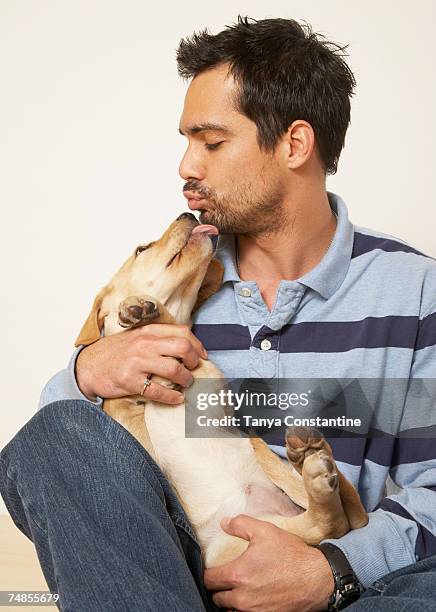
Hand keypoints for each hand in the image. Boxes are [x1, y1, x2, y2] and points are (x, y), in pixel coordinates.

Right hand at [75, 323, 207, 403]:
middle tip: (194, 369)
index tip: (202, 355)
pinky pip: (157, 391)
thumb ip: (158, 338)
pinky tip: (177, 398)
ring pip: (174, 369)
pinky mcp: (130, 381)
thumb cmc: (116, 353)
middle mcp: (144, 344)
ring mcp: (137, 362)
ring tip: (187, 384)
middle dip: (194, 361)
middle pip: (182, 348)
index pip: (182, 332)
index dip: (197, 344)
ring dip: (186, 379)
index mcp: (148, 331)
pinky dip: (172, 396)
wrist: (88, 366)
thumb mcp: (137, 337)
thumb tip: (186, 345)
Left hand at [204, 515, 333, 611]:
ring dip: (230, 601)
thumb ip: (240, 524)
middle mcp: (242, 598)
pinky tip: (250, 599)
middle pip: (217, 598)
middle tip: (225, 579)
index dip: (209, 573)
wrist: (317, 579)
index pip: (209, 580)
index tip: (213, 569)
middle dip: (219, 588)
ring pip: (229, 610)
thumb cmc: (291, 554)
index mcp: (238, 575)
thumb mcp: (265, 530)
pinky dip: (243, 610)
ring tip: (237, 590)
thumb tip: (223, 523)